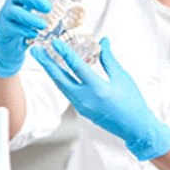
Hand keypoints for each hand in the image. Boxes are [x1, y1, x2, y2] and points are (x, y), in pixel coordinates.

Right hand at [0, 0, 62, 77]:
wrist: (9, 50)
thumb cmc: (26, 32)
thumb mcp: (39, 21)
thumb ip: (51, 17)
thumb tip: (74, 16)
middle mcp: (14, 3)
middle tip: (48, 7)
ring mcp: (7, 15)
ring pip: (16, 12)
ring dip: (30, 18)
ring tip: (43, 25)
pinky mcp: (3, 29)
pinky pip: (12, 28)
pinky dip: (23, 31)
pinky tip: (33, 36)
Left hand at [31, 37, 169, 160]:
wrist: (134, 127)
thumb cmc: (132, 103)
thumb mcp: (122, 77)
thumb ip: (109, 59)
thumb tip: (103, 42)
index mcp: (98, 89)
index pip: (76, 67)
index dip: (64, 53)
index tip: (54, 42)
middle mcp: (86, 99)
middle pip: (60, 78)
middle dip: (46, 63)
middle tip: (35, 51)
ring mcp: (81, 106)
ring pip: (62, 86)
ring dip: (51, 72)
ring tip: (43, 59)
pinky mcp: (81, 110)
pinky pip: (67, 93)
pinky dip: (61, 81)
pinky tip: (57, 72)